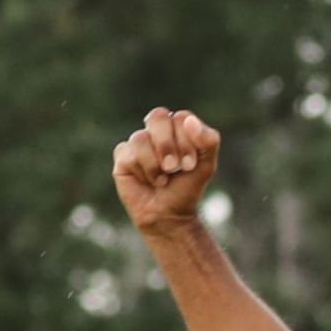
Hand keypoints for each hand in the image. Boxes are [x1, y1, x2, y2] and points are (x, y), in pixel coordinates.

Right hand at [111, 107, 220, 235]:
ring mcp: (138, 143)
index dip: (186, 140)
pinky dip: (143, 172)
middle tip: (174, 168)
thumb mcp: (206, 166)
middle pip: (157, 116)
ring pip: (140, 138)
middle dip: (168, 145)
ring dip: (155, 165)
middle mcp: (156, 131)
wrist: (169, 214)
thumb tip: (189, 120)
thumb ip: (208, 142)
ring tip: (162, 180)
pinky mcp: (122, 157)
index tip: (190, 165)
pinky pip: (128, 155)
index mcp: (178, 129)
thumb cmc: (187, 188)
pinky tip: (147, 182)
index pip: (181, 118)